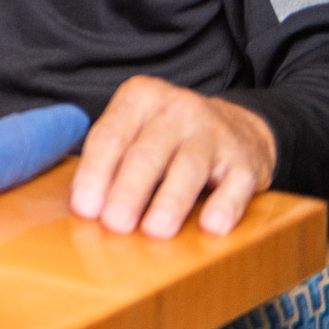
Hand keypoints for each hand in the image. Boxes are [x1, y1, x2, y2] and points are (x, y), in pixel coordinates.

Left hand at [70, 76, 276, 237]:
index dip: (94, 173)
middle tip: (114, 224)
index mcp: (139, 98)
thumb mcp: (134, 131)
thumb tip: (83, 208)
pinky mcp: (245, 160)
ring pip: (188, 167)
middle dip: (128, 190)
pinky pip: (235, 184)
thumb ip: (108, 161)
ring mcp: (214, 133)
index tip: (85, 207)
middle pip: (146, 154)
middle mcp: (177, 109)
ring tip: (155, 231)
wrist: (239, 128)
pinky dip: (224, 206)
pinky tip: (212, 227)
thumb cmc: (168, 138)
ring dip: (170, 201)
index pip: (109, 136)